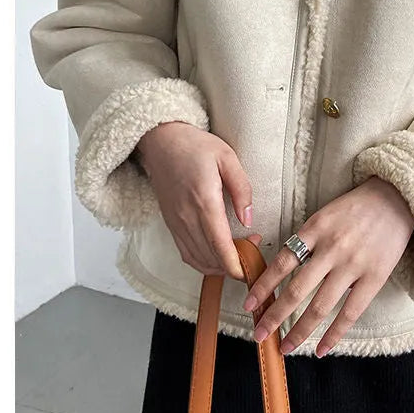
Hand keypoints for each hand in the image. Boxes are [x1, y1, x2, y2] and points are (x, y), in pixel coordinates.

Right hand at [136, 122, 253, 279]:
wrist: (161, 141)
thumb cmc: (195, 146)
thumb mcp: (227, 158)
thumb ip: (242, 189)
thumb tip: (248, 219)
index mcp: (204, 200)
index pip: (219, 244)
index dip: (235, 264)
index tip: (249, 270)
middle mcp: (187, 216)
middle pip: (210, 257)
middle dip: (233, 267)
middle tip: (252, 256)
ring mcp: (176, 222)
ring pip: (197, 260)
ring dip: (218, 268)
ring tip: (238, 259)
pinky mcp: (170, 224)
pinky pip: (185, 254)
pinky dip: (202, 263)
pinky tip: (217, 259)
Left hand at [243, 176, 413, 356]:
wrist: (397, 198)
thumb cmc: (356, 208)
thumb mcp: (324, 215)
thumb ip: (306, 240)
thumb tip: (282, 271)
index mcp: (314, 229)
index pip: (281, 263)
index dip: (262, 287)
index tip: (248, 306)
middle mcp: (331, 248)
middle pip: (296, 290)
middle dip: (274, 316)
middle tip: (259, 335)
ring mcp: (353, 264)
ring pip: (320, 306)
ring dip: (299, 330)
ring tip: (285, 347)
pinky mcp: (375, 277)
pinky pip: (350, 312)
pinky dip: (334, 334)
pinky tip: (321, 349)